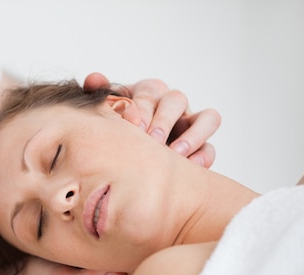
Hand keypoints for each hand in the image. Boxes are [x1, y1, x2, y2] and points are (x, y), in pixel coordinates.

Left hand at [84, 73, 220, 167]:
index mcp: (148, 92)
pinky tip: (189, 167)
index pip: (149, 92)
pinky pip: (210, 147)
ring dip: (192, 135)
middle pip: (177, 100)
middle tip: (151, 139)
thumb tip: (93, 78)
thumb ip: (99, 95)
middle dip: (163, 120)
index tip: (131, 125)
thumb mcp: (106, 111)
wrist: (124, 155)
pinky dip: (203, 156)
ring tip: (174, 153)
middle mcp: (172, 104)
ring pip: (207, 119)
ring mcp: (191, 124)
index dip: (141, 107)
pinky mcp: (201, 146)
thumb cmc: (116, 128)